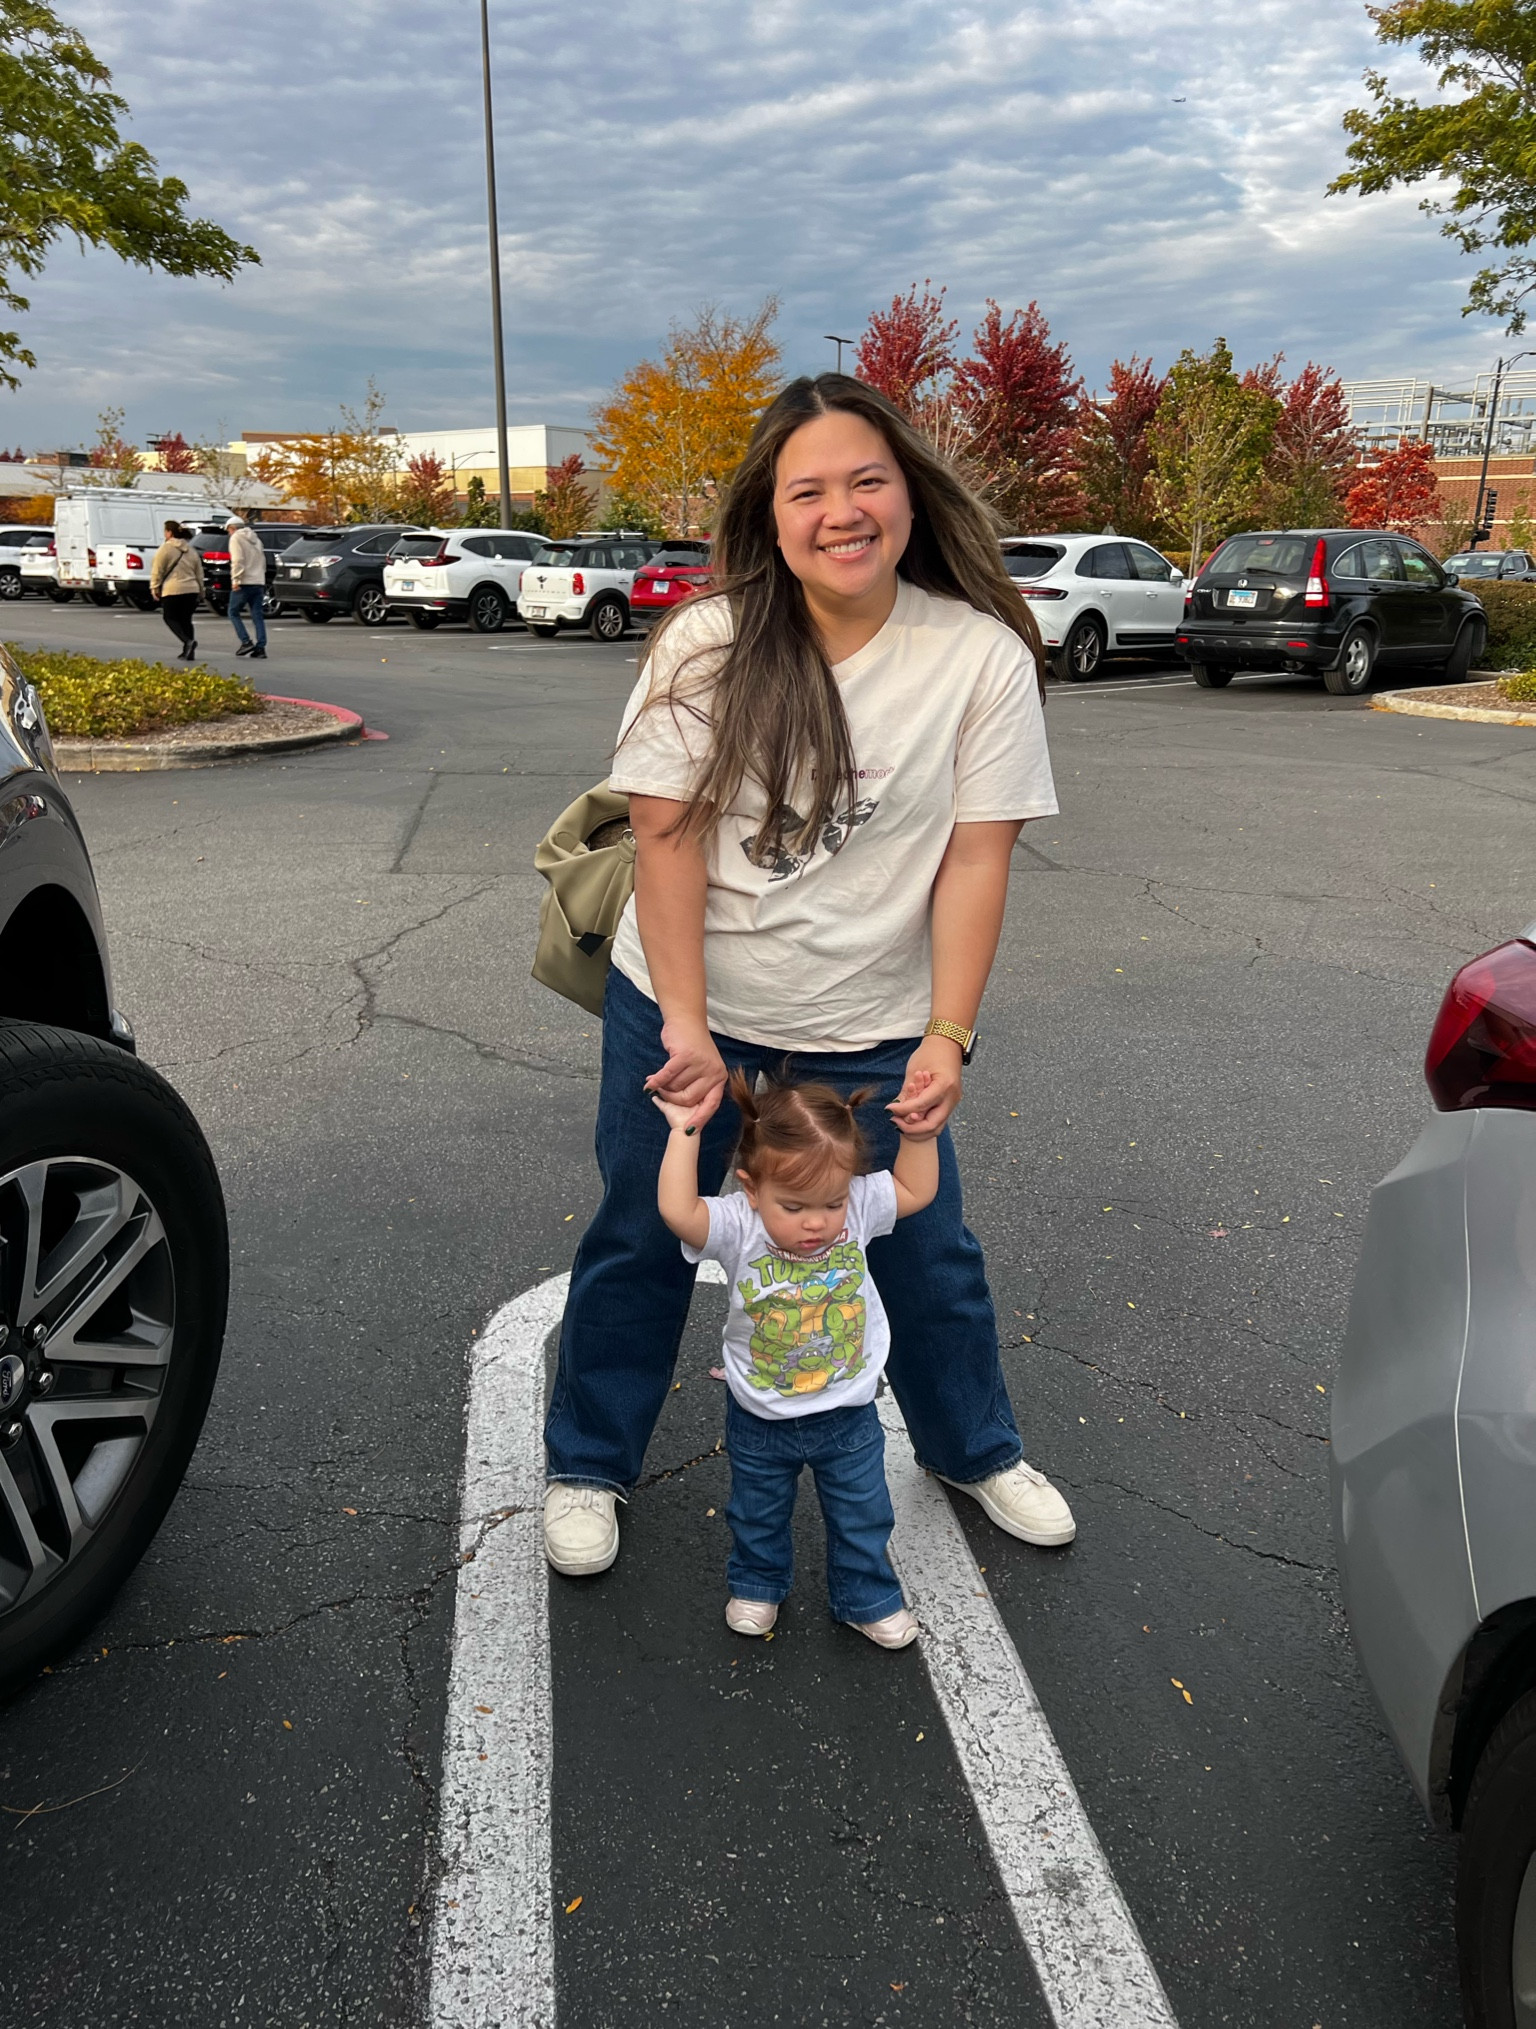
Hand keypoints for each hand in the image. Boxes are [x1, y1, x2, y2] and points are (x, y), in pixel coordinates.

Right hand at [644, 1014, 726, 1131]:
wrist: (687, 1021)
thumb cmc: (693, 1047)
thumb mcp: (704, 1068)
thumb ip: (698, 1086)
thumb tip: (685, 1110)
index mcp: (719, 1078)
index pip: (711, 1105)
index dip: (700, 1119)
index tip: (688, 1130)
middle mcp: (713, 1072)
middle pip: (688, 1099)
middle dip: (672, 1098)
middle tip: (662, 1094)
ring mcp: (700, 1064)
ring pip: (676, 1086)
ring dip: (664, 1085)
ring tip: (658, 1079)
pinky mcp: (685, 1056)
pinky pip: (667, 1075)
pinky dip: (656, 1081)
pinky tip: (649, 1083)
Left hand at [887, 1037, 961, 1139]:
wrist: (947, 1044)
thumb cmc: (930, 1053)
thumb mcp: (914, 1070)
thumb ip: (906, 1093)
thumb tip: (894, 1109)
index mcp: (944, 1086)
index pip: (921, 1106)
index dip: (902, 1110)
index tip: (889, 1109)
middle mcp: (952, 1098)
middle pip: (932, 1125)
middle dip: (912, 1128)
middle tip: (895, 1122)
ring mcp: (953, 1102)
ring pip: (936, 1127)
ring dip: (918, 1129)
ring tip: (901, 1123)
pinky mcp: (950, 1103)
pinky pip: (938, 1120)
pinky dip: (924, 1122)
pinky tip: (910, 1118)